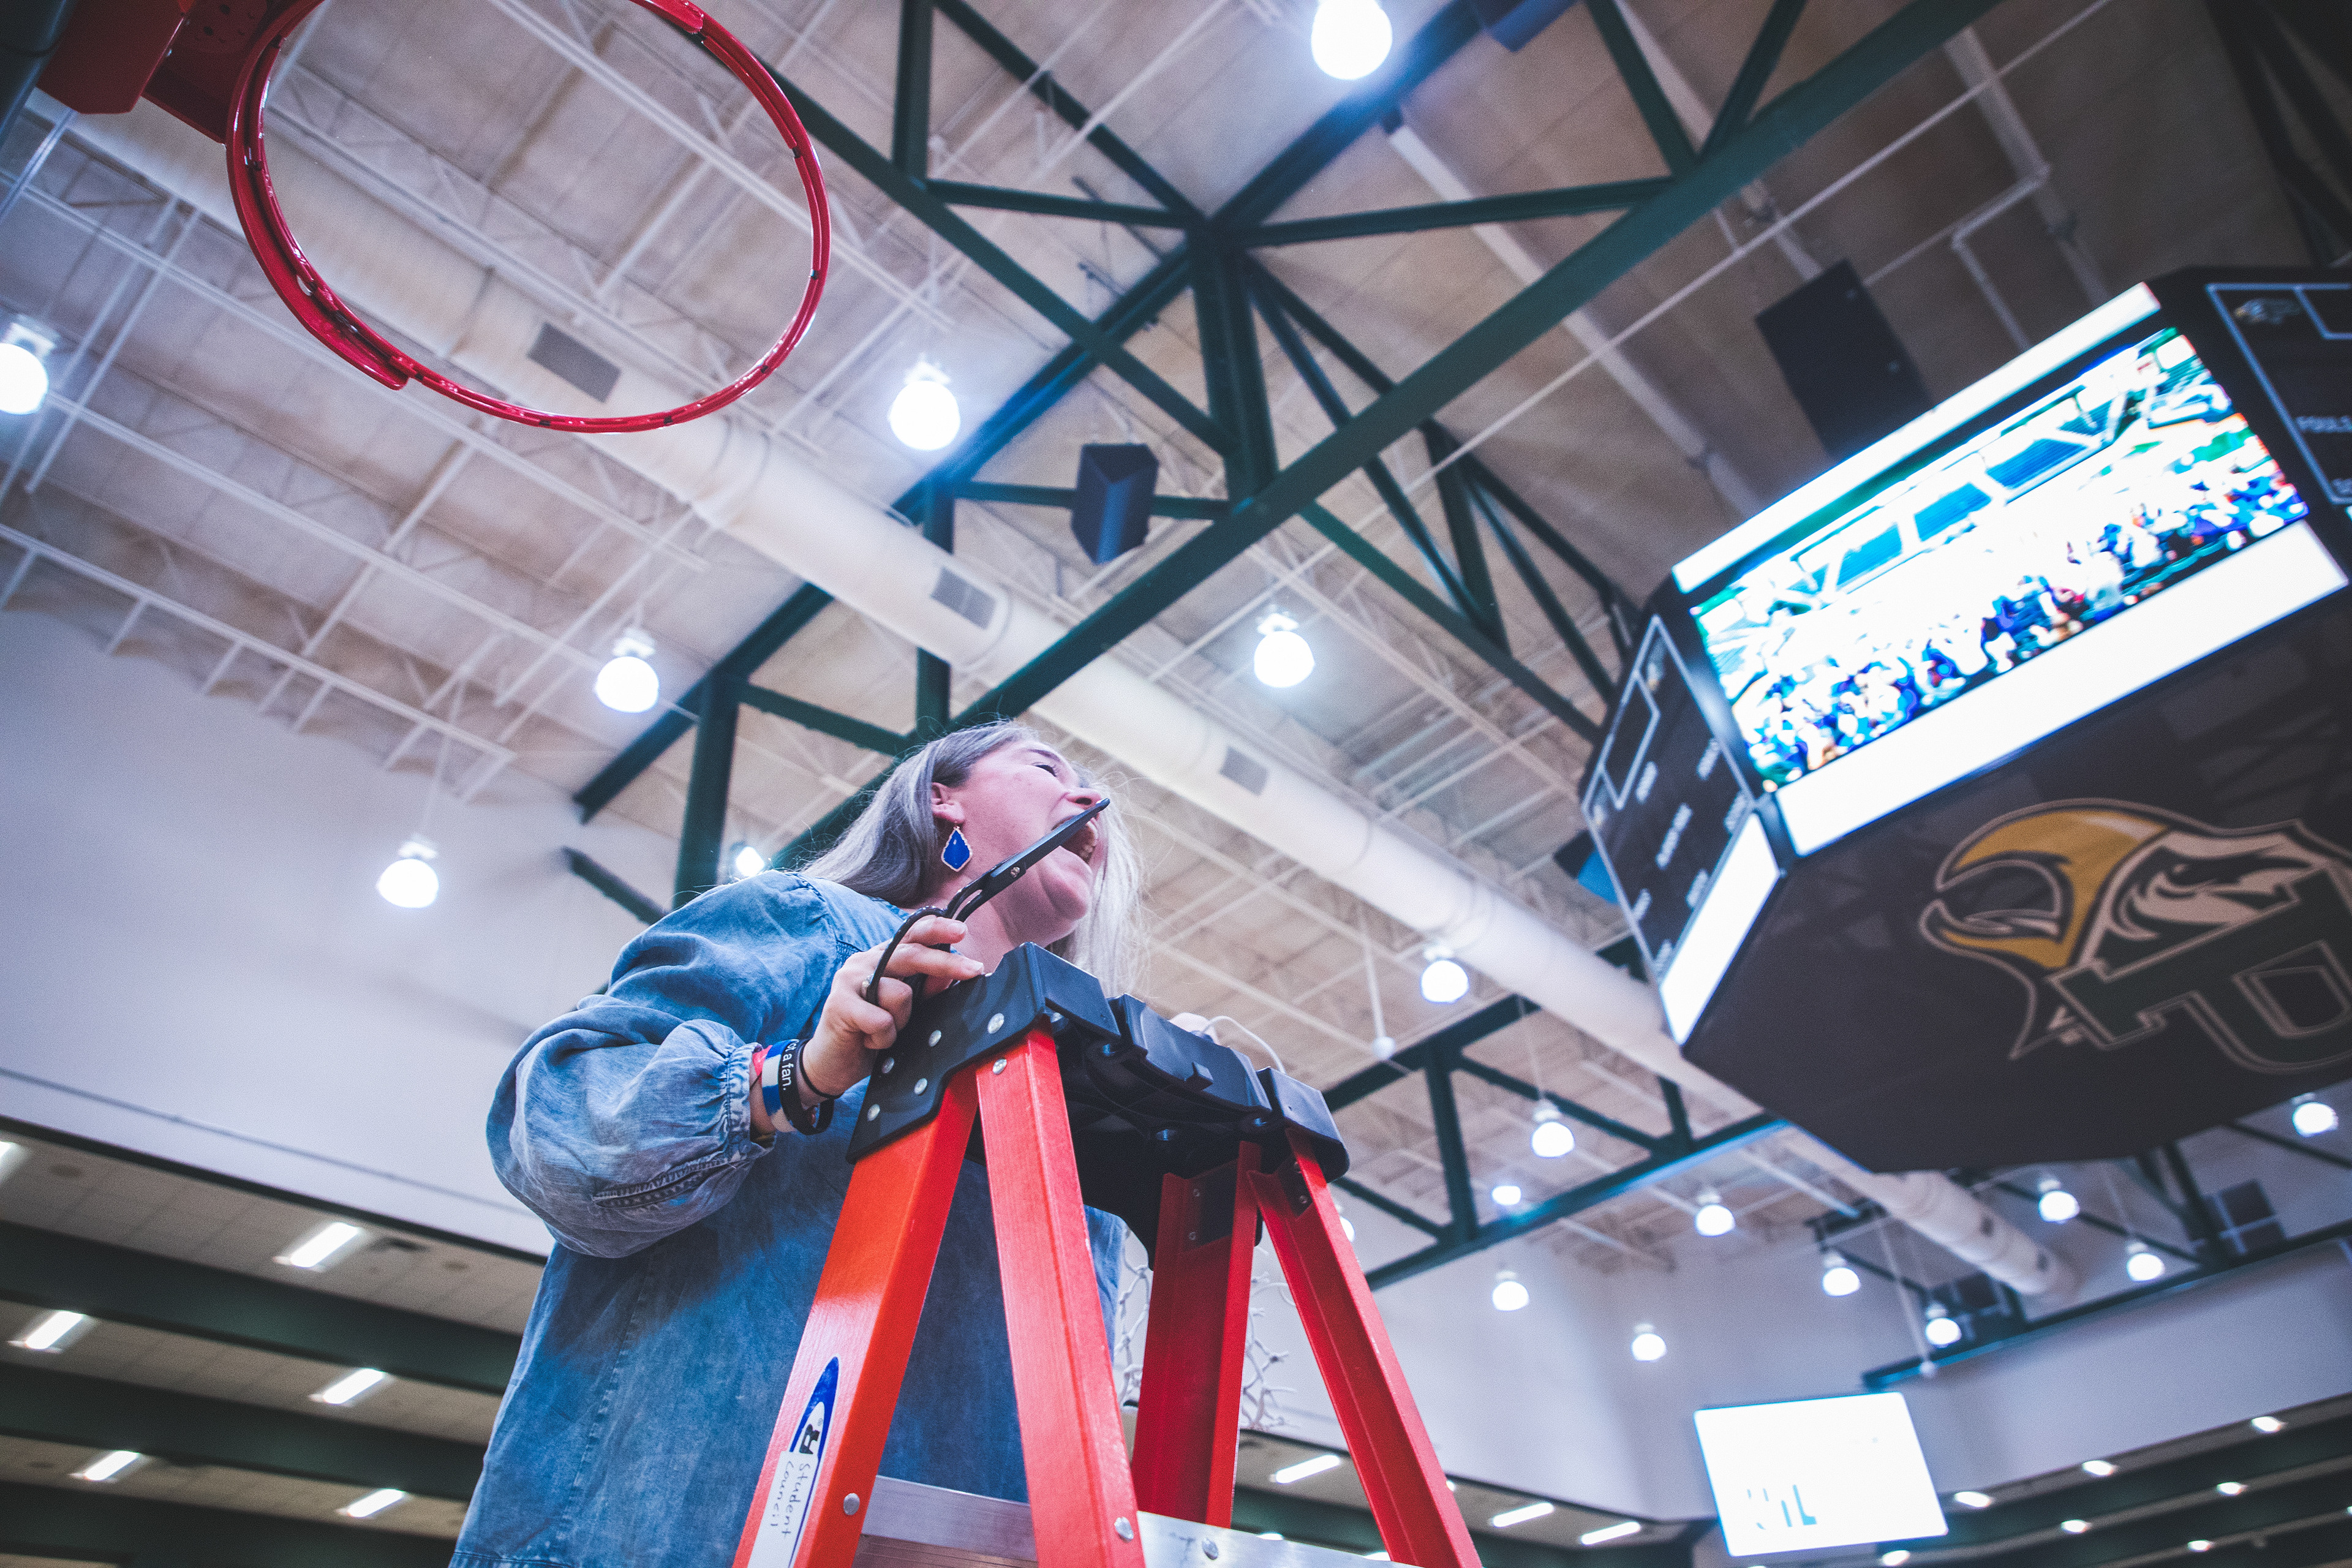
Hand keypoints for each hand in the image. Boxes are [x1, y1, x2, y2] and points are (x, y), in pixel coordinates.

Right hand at [802, 917, 982, 1100]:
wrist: (832, 1064)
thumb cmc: (871, 1034)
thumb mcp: (906, 1012)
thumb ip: (926, 991)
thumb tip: (950, 976)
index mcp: (881, 958)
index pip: (909, 934)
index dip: (936, 929)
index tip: (962, 931)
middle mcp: (864, 961)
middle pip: (911, 954)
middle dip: (945, 964)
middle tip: (974, 970)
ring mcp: (849, 979)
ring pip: (900, 993)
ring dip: (901, 1021)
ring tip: (883, 1032)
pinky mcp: (839, 1004)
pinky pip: (881, 1020)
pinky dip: (884, 1038)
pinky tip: (869, 1041)